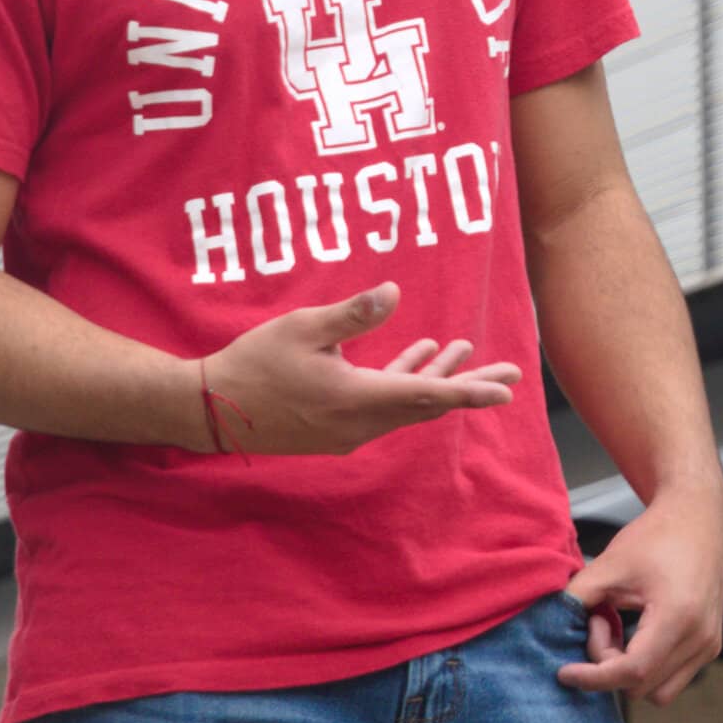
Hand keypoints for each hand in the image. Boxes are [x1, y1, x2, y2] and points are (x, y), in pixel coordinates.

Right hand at [195, 282, 523, 455]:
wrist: (212, 409)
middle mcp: (360, 423)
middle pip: (427, 404)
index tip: (505, 390)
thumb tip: (393, 293)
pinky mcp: (336, 427)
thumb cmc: (255, 363)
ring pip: (406, 404)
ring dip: (435, 379)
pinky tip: (418, 355)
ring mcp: (348, 429)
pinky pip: (384, 405)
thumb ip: (353, 314)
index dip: (470, 391)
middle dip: (468, 385)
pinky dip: (404, 383)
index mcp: (357, 400)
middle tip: (510, 374)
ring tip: (465, 349)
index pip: (427, 397)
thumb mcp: (303, 329)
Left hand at [559, 484, 722, 703]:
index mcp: (678, 616)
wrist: (696, 519)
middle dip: (609, 664)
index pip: (633, 671)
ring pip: (657, 692)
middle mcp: (701, 637)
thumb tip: (549, 630)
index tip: (565, 672)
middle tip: (599, 621)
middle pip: (641, 685)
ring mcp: (708, 645)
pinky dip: (645, 668)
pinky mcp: (709, 647)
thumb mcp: (608, 565)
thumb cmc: (656, 537)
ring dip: (628, 671)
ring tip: (619, 631)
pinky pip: (670, 679)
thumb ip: (576, 599)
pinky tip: (634, 635)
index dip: (594, 678)